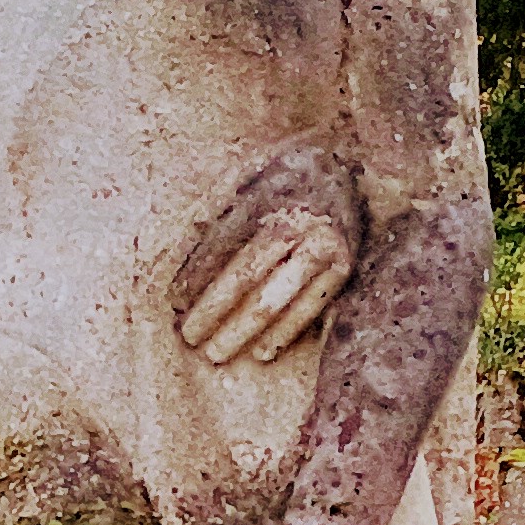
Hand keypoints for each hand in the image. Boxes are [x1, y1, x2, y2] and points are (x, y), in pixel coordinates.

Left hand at [174, 142, 360, 365]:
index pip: (233, 259)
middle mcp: (302, 230)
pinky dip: (284, 333)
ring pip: (280, 302)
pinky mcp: (344, 269)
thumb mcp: (249, 195)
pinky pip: (309, 309)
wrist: (339, 171)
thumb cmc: (281, 184)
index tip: (180, 311)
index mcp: (275, 209)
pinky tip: (262, 352)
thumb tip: (185, 282)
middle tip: (194, 341)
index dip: (206, 290)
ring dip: (247, 332)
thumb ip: (221, 232)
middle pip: (254, 284)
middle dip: (222, 317)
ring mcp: (326, 251)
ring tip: (219, 353)